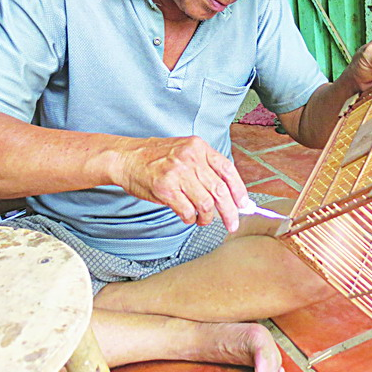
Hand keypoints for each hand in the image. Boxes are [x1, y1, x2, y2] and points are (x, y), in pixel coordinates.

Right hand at [114, 136, 248, 231]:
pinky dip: (191, 218)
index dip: (239, 190)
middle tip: (232, 224)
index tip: (244, 205)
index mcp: (199, 147)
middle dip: (230, 211)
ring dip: (207, 218)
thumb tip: (230, 195)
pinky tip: (188, 217)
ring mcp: (177, 173)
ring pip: (206, 204)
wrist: (126, 158)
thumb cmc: (157, 158)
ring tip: (203, 220)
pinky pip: (187, 211)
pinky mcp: (165, 188)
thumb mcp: (185, 152)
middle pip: (220, 190)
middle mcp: (190, 158)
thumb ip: (206, 168)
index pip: (227, 170)